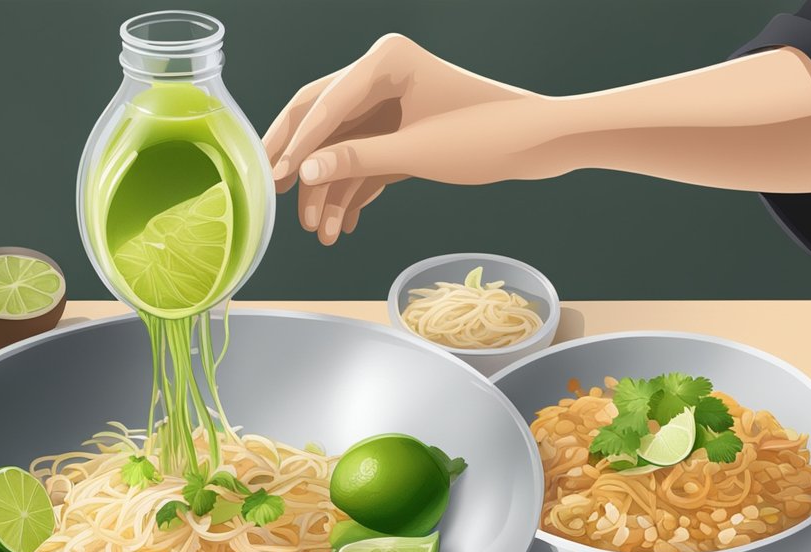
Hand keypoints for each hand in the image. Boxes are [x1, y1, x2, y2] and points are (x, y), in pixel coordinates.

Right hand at [264, 34, 559, 243]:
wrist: (537, 143)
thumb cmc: (485, 136)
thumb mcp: (412, 152)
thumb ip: (354, 159)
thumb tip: (303, 170)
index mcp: (384, 60)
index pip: (324, 104)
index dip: (296, 144)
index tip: (273, 178)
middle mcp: (380, 74)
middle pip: (320, 121)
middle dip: (300, 165)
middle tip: (273, 197)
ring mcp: (388, 103)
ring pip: (339, 147)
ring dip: (328, 190)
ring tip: (320, 232)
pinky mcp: (398, 129)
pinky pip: (362, 159)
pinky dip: (352, 191)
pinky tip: (342, 225)